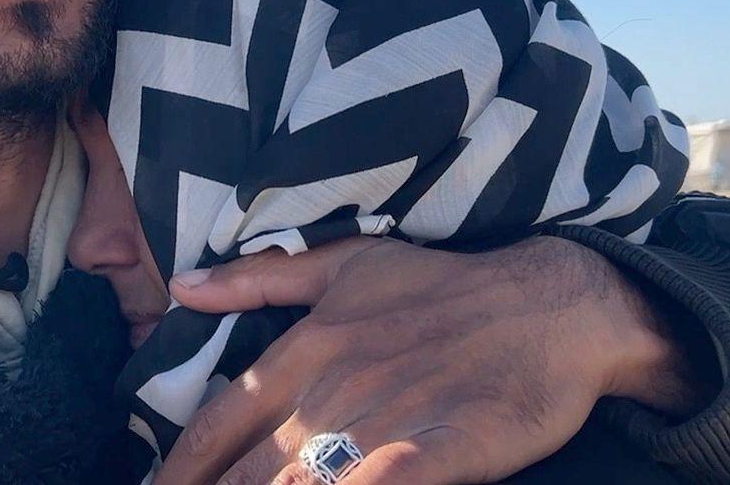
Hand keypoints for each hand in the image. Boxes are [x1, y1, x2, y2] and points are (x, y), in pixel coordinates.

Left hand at [152, 235, 707, 484]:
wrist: (551, 305)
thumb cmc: (446, 288)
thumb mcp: (348, 264)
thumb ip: (262, 279)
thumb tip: (184, 286)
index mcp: (303, 349)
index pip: (216, 425)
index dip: (178, 470)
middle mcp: (328, 391)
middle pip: (245, 472)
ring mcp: (378, 423)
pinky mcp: (433, 454)